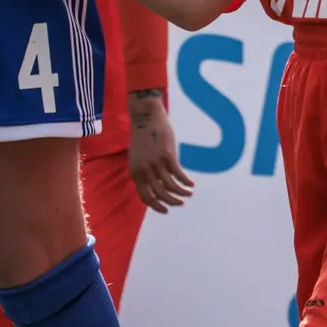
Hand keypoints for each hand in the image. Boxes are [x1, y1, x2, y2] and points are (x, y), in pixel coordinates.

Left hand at [128, 93, 194, 211]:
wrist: (145, 117)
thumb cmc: (142, 136)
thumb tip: (157, 184)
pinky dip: (185, 181)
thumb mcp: (138, 157)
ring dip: (181, 193)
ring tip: (189, 193)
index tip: (166, 210)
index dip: (156, 206)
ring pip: (170, 186)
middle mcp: (144, 171)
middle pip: (160, 194)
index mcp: (135, 172)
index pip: (145, 197)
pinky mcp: (167, 156)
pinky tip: (191, 183)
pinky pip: (178, 174)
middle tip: (180, 203)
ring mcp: (155, 164)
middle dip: (172, 202)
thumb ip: (145, 171)